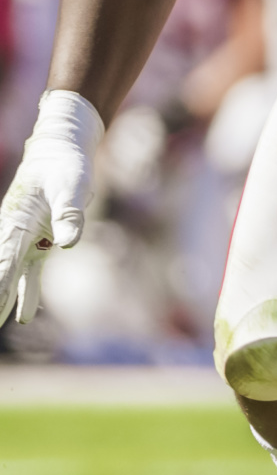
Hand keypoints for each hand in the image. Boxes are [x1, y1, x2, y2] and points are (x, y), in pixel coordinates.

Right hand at [0, 91, 103, 325]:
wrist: (62, 150)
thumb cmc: (65, 166)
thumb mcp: (72, 186)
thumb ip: (69, 215)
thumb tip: (68, 245)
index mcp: (16, 221)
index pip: (5, 262)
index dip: (0, 287)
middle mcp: (13, 233)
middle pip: (1, 272)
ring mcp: (24, 239)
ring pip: (11, 275)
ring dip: (5, 299)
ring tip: (0, 324)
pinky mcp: (38, 241)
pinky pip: (28, 272)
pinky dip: (23, 290)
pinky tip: (23, 314)